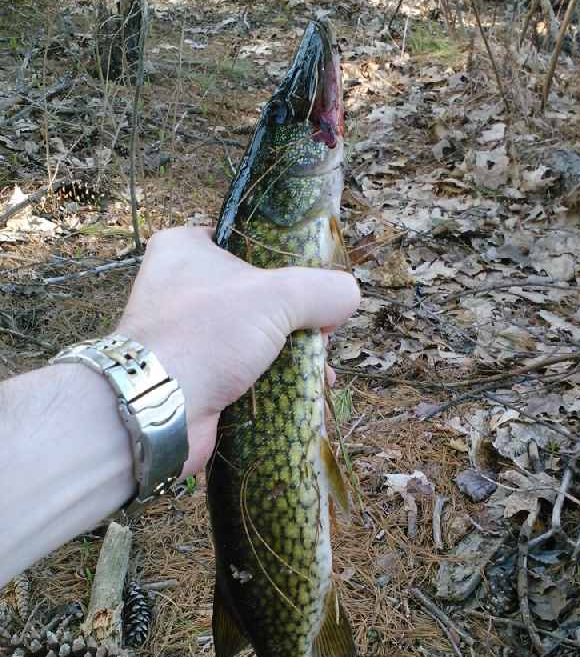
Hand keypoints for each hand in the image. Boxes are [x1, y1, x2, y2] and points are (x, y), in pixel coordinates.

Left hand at [117, 226, 359, 474]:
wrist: (155, 409)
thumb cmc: (205, 336)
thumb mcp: (277, 296)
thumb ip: (322, 289)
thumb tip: (348, 297)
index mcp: (187, 250)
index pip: (251, 247)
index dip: (290, 268)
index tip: (316, 293)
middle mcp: (182, 290)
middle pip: (262, 299)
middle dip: (301, 325)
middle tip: (321, 342)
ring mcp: (188, 338)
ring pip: (258, 341)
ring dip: (295, 360)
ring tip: (321, 378)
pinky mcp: (196, 379)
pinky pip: (247, 376)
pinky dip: (277, 387)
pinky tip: (306, 400)